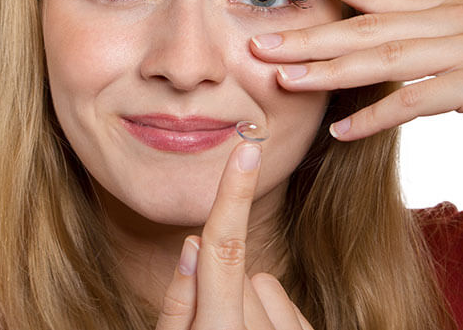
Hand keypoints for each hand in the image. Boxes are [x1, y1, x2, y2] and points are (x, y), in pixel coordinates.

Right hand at [156, 140, 313, 328]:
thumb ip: (177, 305)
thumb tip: (192, 245)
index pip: (225, 251)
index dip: (234, 195)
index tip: (248, 150)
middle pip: (236, 272)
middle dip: (219, 291)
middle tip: (210, 329)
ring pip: (262, 284)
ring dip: (246, 306)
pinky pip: (285, 305)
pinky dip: (269, 319)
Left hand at [250, 0, 462, 178]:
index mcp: (448, 7)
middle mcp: (459, 20)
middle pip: (371, 27)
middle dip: (313, 36)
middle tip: (262, 43)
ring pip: (387, 59)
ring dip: (332, 72)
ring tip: (287, 80)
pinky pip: (417, 100)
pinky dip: (377, 115)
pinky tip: (342, 130)